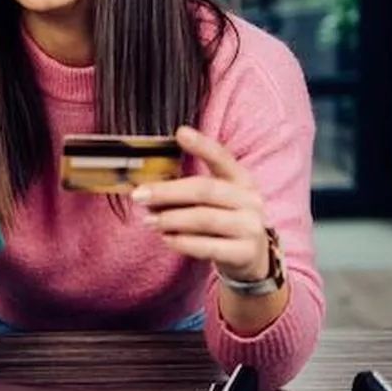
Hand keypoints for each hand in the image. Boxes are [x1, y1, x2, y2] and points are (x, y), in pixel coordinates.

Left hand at [133, 126, 269, 281]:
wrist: (252, 258)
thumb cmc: (223, 221)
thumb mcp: (215, 200)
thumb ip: (187, 190)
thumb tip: (146, 189)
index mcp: (241, 180)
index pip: (222, 158)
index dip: (203, 145)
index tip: (180, 133)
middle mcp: (250, 200)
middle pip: (205, 190)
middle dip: (168, 191)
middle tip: (140, 195)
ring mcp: (251, 227)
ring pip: (205, 219)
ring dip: (171, 219)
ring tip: (149, 220)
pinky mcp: (245, 253)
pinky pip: (208, 246)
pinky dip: (182, 242)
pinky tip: (166, 238)